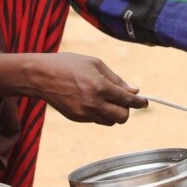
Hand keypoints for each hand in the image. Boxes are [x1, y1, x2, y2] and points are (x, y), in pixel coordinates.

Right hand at [32, 53, 146, 125]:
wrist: (41, 76)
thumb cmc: (68, 64)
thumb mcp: (95, 64)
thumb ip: (116, 79)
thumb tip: (134, 90)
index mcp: (100, 87)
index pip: (128, 100)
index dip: (140, 103)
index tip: (145, 102)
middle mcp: (93, 103)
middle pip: (122, 117)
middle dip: (127, 110)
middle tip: (123, 100)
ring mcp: (84, 113)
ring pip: (110, 122)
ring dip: (114, 113)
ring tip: (107, 99)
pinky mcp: (76, 118)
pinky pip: (96, 120)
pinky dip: (100, 113)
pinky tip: (92, 100)